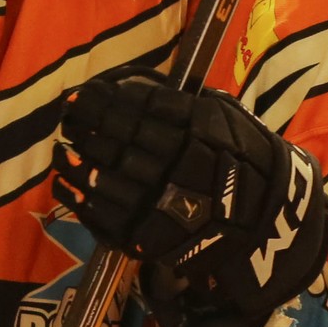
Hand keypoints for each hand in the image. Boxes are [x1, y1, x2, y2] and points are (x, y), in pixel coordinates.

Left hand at [52, 67, 327, 320]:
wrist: (266, 220)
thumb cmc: (242, 158)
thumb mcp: (223, 116)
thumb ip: (180, 104)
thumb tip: (129, 89)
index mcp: (201, 129)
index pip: (143, 108)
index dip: (107, 100)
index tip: (83, 92)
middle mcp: (183, 163)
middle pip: (123, 139)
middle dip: (88, 124)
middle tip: (67, 113)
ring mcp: (168, 204)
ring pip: (111, 176)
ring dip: (79, 160)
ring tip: (60, 149)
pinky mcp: (155, 237)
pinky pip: (109, 217)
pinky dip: (82, 199)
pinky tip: (65, 182)